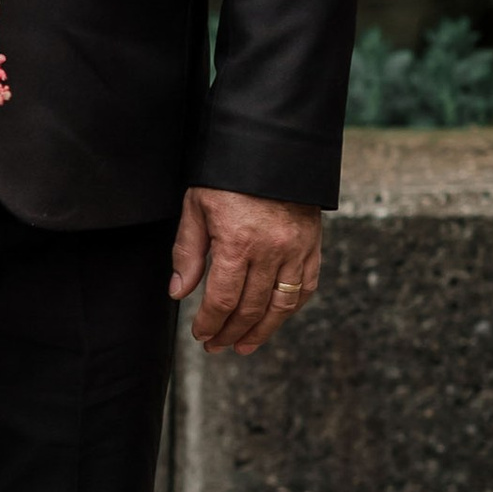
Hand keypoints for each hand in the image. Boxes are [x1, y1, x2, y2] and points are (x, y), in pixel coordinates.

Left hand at [171, 188, 322, 354]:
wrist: (273, 145)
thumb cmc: (227, 175)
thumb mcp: (196, 206)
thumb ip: (188, 252)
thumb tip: (179, 292)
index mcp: (237, 242)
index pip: (222, 298)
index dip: (210, 322)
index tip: (201, 335)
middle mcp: (271, 250)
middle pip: (251, 307)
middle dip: (231, 332)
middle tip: (216, 346)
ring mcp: (296, 249)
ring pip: (281, 305)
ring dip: (262, 331)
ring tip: (245, 346)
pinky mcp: (313, 245)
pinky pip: (305, 287)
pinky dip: (291, 308)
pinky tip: (276, 319)